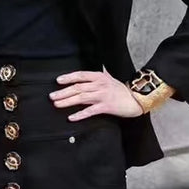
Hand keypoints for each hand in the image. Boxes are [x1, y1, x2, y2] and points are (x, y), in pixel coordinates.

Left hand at [49, 69, 173, 119]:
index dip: (69, 77)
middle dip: (63, 92)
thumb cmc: (122, 90)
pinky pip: (90, 111)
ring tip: (57, 104)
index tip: (58, 81)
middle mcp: (100, 85)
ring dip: (68, 101)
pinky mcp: (106, 107)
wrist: (137, 99)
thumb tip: (95, 70)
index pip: (81, 75)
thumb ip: (100, 76)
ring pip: (81, 98)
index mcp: (100, 77)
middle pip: (78, 87)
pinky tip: (71, 117)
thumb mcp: (110, 79)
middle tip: (52, 96)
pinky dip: (80, 114)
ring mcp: (102, 96)